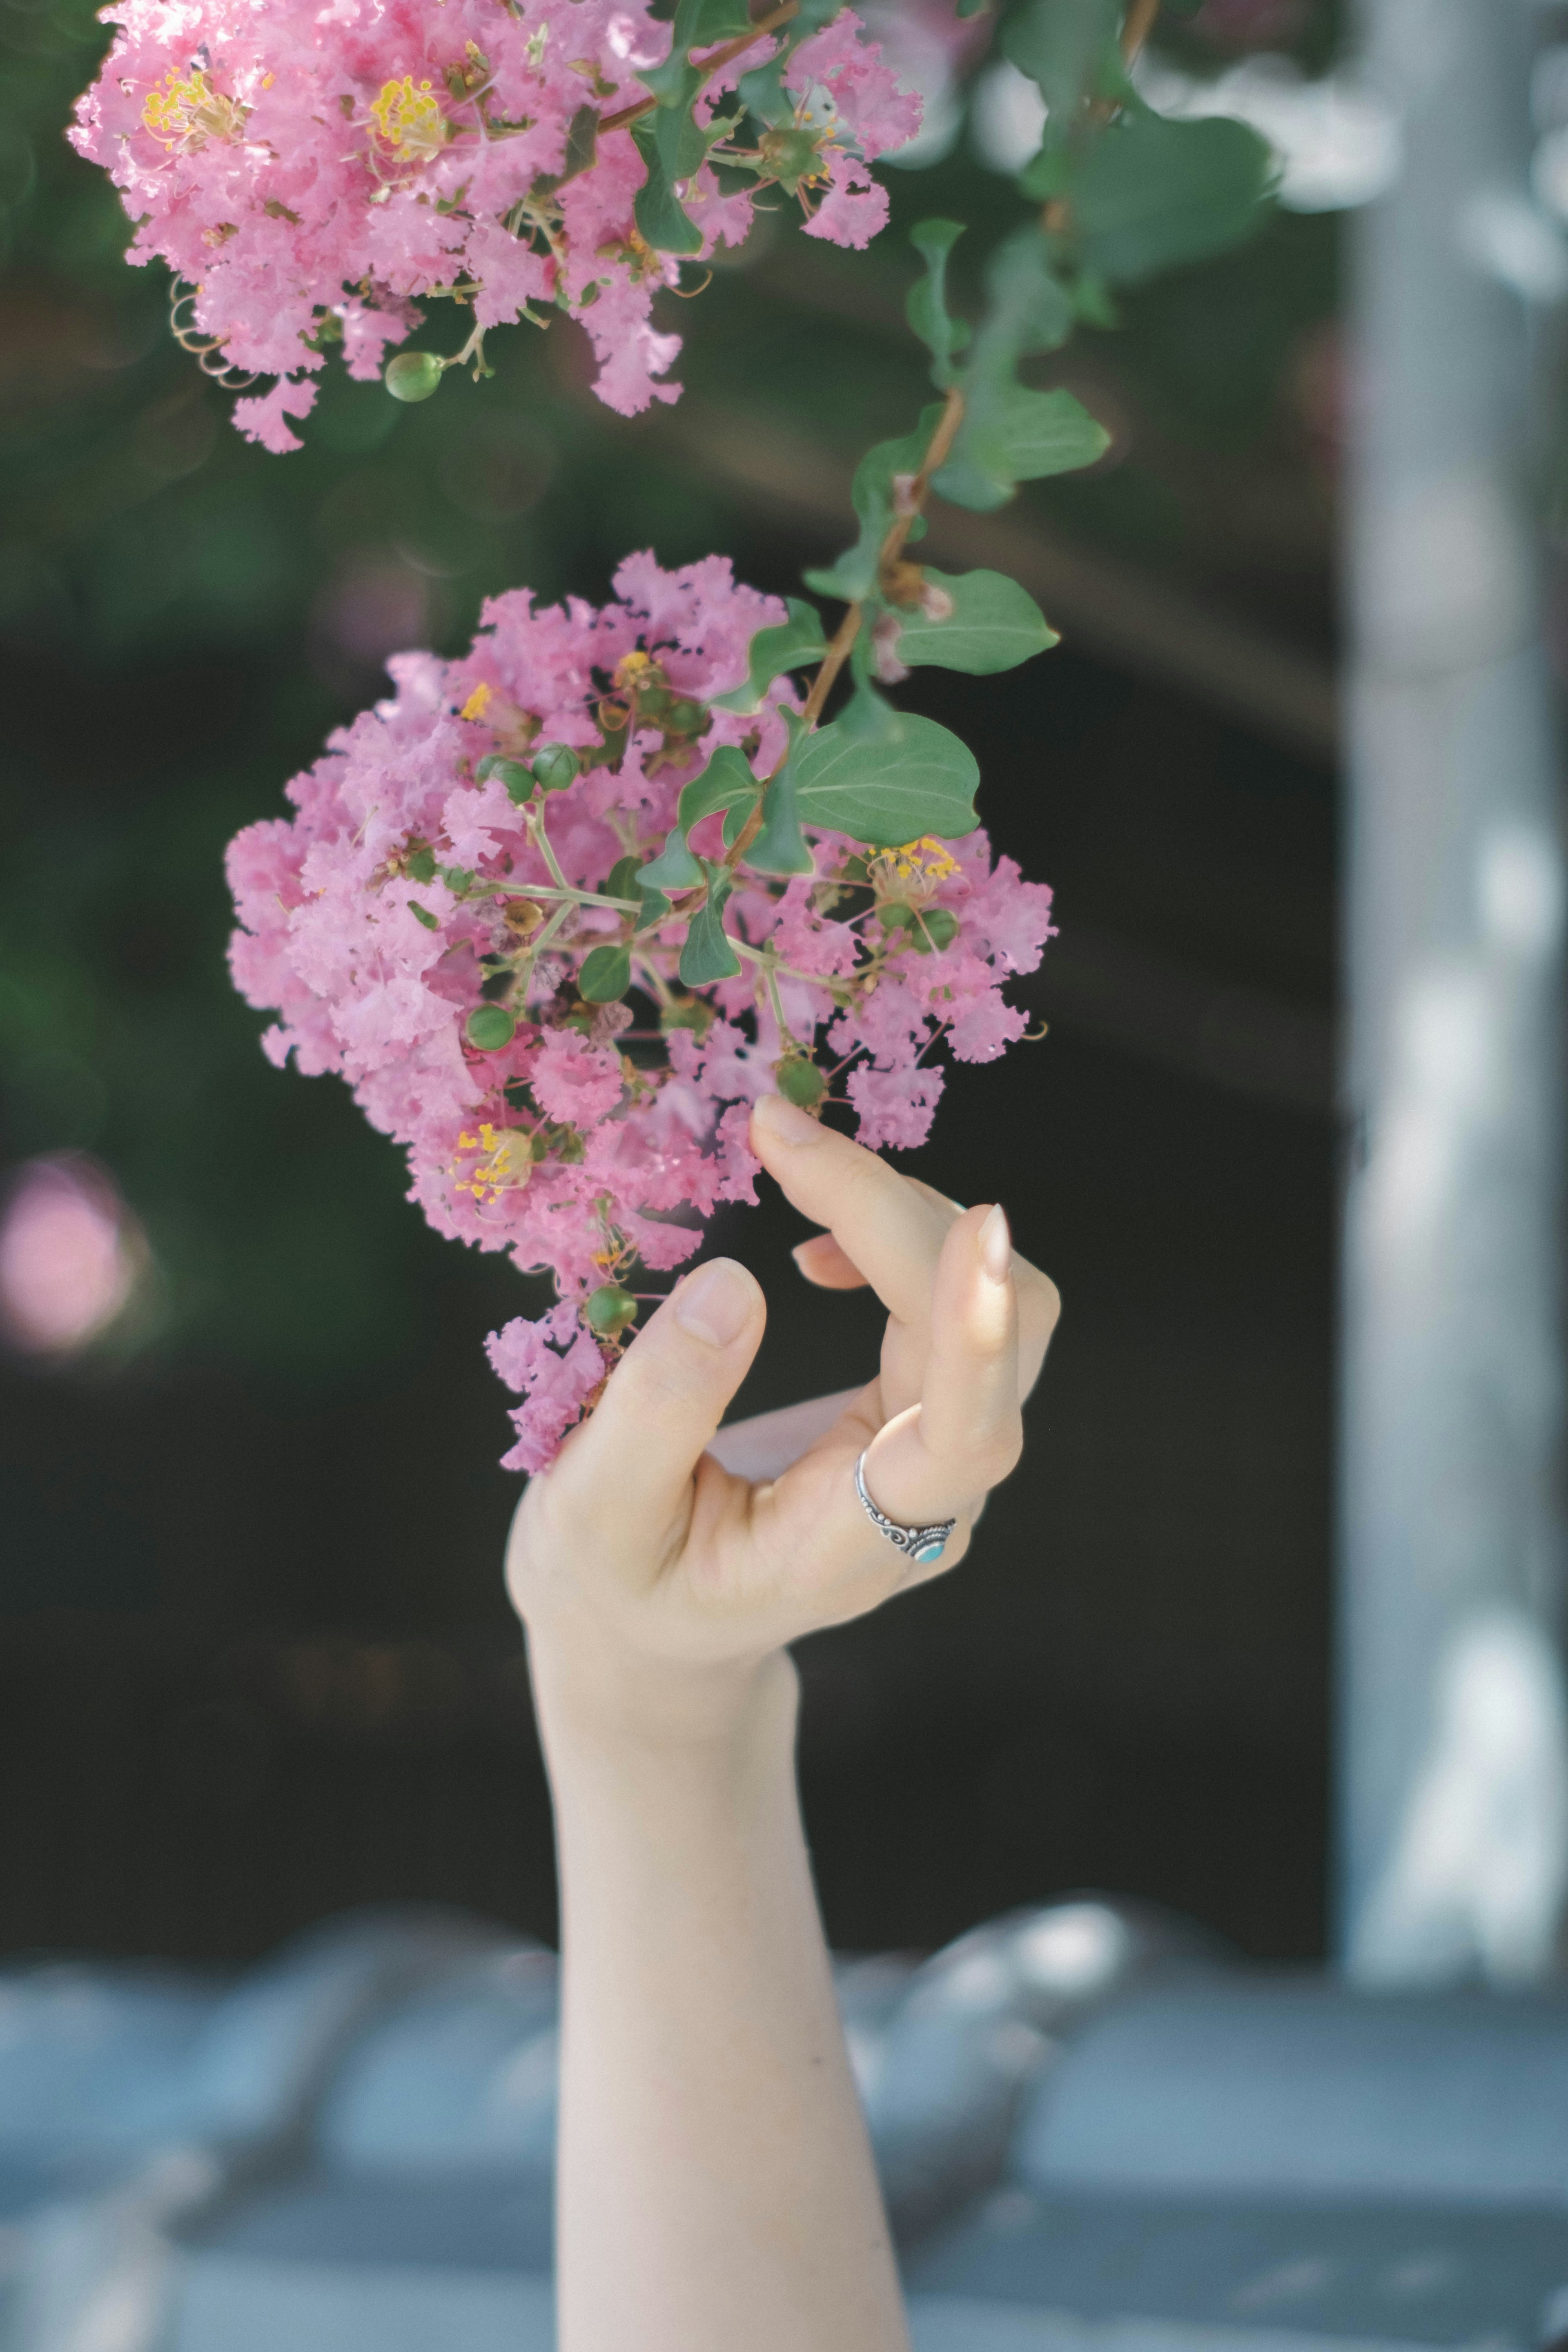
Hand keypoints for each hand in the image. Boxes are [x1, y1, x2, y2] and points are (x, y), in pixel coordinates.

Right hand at [506, 1091, 1059, 1739]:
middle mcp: (930, 1504)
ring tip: (793, 1170)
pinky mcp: (926, 1413)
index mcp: (855, 1547)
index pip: (965, 1440)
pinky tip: (816, 1252)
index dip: (978, 1330)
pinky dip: (897, 1241)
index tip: (976, 1224)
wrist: (653, 1630)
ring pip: (995, 1308)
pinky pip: (956, 1306)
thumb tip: (738, 1283)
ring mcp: (940, 1459)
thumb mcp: (593, 1515)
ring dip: (903, 1215)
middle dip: (896, 1213)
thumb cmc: (614, 1583)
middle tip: (775, 1129)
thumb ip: (657, 1413)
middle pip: (995, 1337)